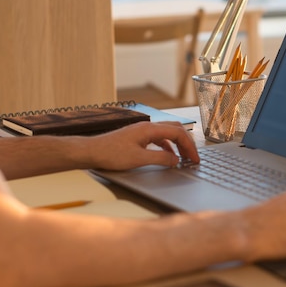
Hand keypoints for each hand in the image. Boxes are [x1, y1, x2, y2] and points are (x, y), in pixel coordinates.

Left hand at [84, 121, 199, 169]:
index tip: (194, 158)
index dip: (189, 146)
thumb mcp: (139, 159)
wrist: (91, 152)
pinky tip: (167, 156)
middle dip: (186, 143)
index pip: (178, 133)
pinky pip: (158, 138)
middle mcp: (147, 126)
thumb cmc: (110, 154)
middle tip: (193, 158)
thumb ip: (160, 159)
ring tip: (183, 157)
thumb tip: (176, 160)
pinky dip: (167, 146)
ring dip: (178, 144)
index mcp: (149, 129)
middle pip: (175, 130)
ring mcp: (142, 131)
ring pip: (167, 133)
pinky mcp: (137, 137)